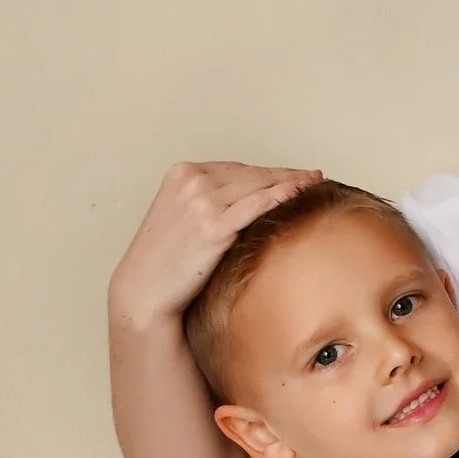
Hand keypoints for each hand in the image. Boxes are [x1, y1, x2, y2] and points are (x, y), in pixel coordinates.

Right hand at [109, 159, 320, 332]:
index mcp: (182, 173)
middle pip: (251, 173)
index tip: (291, 173)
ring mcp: (202, 200)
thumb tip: (248, 199)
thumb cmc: (165, 260)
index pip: (236, 168)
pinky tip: (302, 192)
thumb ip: (207, 201)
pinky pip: (258, 203)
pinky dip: (283, 194)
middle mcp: (191, 180)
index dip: (267, 172)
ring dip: (291, 182)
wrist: (144, 289)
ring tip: (314, 182)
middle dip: (284, 175)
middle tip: (312, 175)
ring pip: (258, 184)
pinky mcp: (213, 224)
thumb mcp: (180, 216)